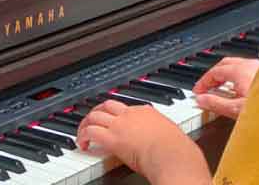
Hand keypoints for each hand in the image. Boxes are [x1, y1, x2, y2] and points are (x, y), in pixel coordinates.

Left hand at [76, 100, 210, 184]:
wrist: (172, 154)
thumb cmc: (175, 149)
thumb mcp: (170, 134)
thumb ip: (163, 134)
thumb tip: (167, 141)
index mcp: (146, 111)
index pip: (124, 106)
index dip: (115, 113)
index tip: (112, 119)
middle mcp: (131, 114)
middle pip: (107, 105)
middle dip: (96, 112)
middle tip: (91, 120)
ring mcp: (121, 125)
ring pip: (95, 116)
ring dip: (85, 124)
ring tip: (82, 133)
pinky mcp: (113, 139)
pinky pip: (91, 132)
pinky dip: (83, 137)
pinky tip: (83, 144)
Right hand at [193, 57, 258, 118]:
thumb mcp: (236, 109)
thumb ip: (216, 104)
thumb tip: (201, 100)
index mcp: (241, 70)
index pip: (215, 71)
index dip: (203, 82)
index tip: (198, 91)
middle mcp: (251, 65)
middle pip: (225, 64)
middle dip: (213, 75)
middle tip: (206, 87)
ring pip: (237, 66)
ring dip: (226, 76)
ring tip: (220, 90)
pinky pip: (247, 70)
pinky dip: (238, 77)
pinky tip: (239, 90)